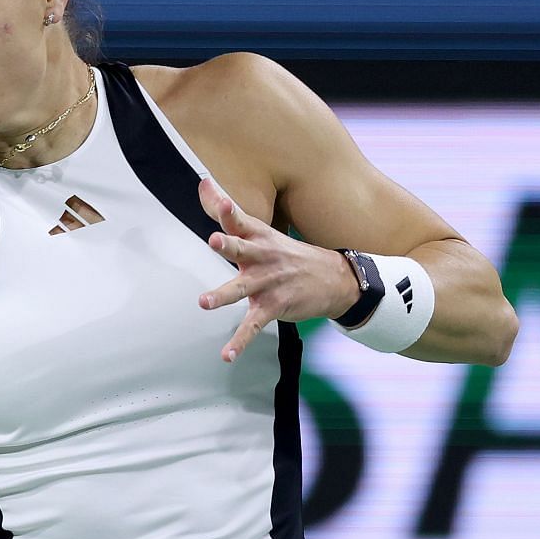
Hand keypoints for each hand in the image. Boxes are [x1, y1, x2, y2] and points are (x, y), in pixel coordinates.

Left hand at [196, 177, 360, 361]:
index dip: (228, 209)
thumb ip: (229, 213)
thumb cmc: (289, 254)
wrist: (335, 278)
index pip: (240, 220)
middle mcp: (262, 257)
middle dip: (228, 244)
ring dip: (223, 295)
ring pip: (242, 288)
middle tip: (214, 240)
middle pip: (242, 248)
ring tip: (204, 302)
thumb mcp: (263, 230)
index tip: (217, 197)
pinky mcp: (274, 307)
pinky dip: (239, 342)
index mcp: (260, 237)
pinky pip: (253, 326)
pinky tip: (227, 355)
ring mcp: (268, 283)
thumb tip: (203, 183)